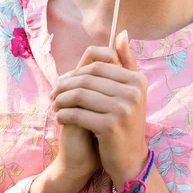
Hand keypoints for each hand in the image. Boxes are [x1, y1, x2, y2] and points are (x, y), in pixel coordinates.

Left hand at [50, 30, 148, 183]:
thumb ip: (127, 61)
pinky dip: (64, 114)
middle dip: (66, 84)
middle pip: (88, 78)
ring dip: (62, 99)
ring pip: (80, 95)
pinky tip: (59, 117)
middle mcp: (133, 92)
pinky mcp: (110, 126)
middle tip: (54, 92)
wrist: (130, 160)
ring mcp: (123, 109)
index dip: (77, 71)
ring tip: (55, 104)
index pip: (99, 65)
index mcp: (138, 80)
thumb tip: (122, 33)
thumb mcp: (132, 90)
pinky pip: (78, 114)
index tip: (64, 80)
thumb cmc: (126, 122)